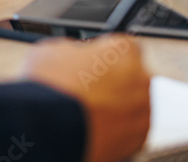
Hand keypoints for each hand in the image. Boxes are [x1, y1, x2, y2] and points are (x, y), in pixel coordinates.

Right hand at [21, 35, 150, 161]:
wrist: (46, 131)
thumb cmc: (49, 89)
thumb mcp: (52, 51)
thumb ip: (74, 51)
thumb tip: (75, 58)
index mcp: (122, 52)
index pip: (124, 46)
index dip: (106, 53)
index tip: (95, 60)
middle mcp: (139, 81)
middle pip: (132, 76)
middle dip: (113, 81)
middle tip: (86, 88)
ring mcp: (141, 114)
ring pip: (132, 105)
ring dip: (115, 107)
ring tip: (85, 112)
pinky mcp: (136, 142)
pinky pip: (129, 130)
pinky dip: (115, 130)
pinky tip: (90, 128)